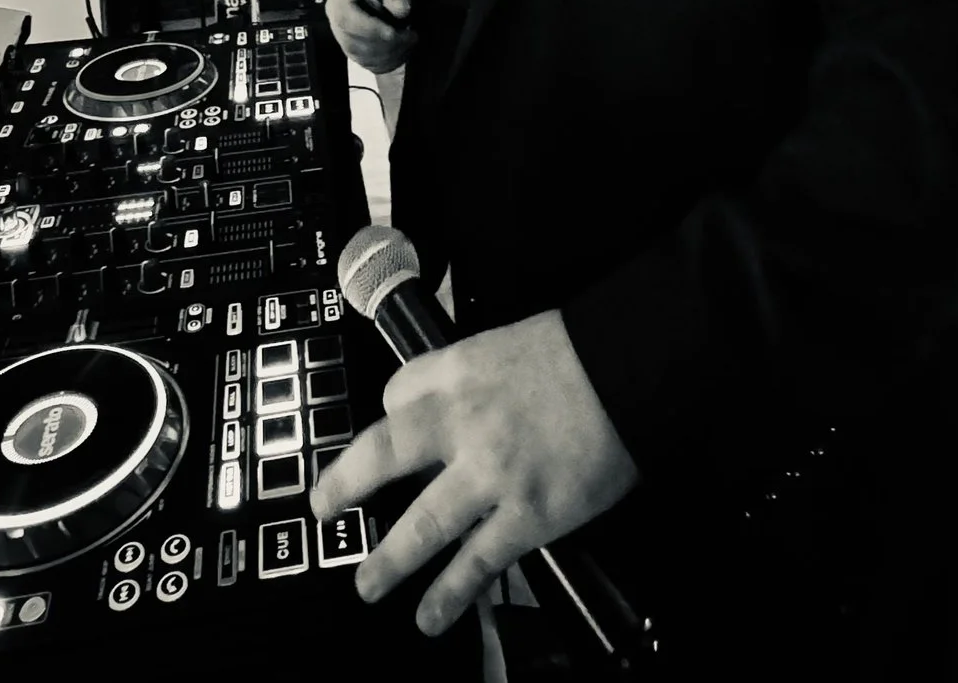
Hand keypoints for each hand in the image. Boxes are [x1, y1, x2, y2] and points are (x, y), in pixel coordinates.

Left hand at [313, 311, 636, 635]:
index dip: (390, 416)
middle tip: (323, 508)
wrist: (633, 369)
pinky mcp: (529, 514)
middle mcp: (464, 422)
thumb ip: (470, 377)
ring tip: (368, 585)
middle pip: (386, 455)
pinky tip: (431, 615)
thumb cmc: (579, 352)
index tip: (389, 442)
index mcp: (459, 371)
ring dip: (390, 560)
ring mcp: (493, 473)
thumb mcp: (508, 342)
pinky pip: (478, 561)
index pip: (398, 394)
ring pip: (425, 523)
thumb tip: (447, 413)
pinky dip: (451, 593)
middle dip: (346, 484)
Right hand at [328, 0, 417, 72]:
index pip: (344, 16)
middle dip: (382, 44)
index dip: (367, 29)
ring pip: (358, 54)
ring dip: (387, 54)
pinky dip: (385, 61)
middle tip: (410, 36)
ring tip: (409, 40)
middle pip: (350, 40)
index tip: (393, 32)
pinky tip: (403, 49)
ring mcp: (343, 30)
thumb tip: (399, 12)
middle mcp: (336, 12)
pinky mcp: (354, 43)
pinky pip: (365, 61)